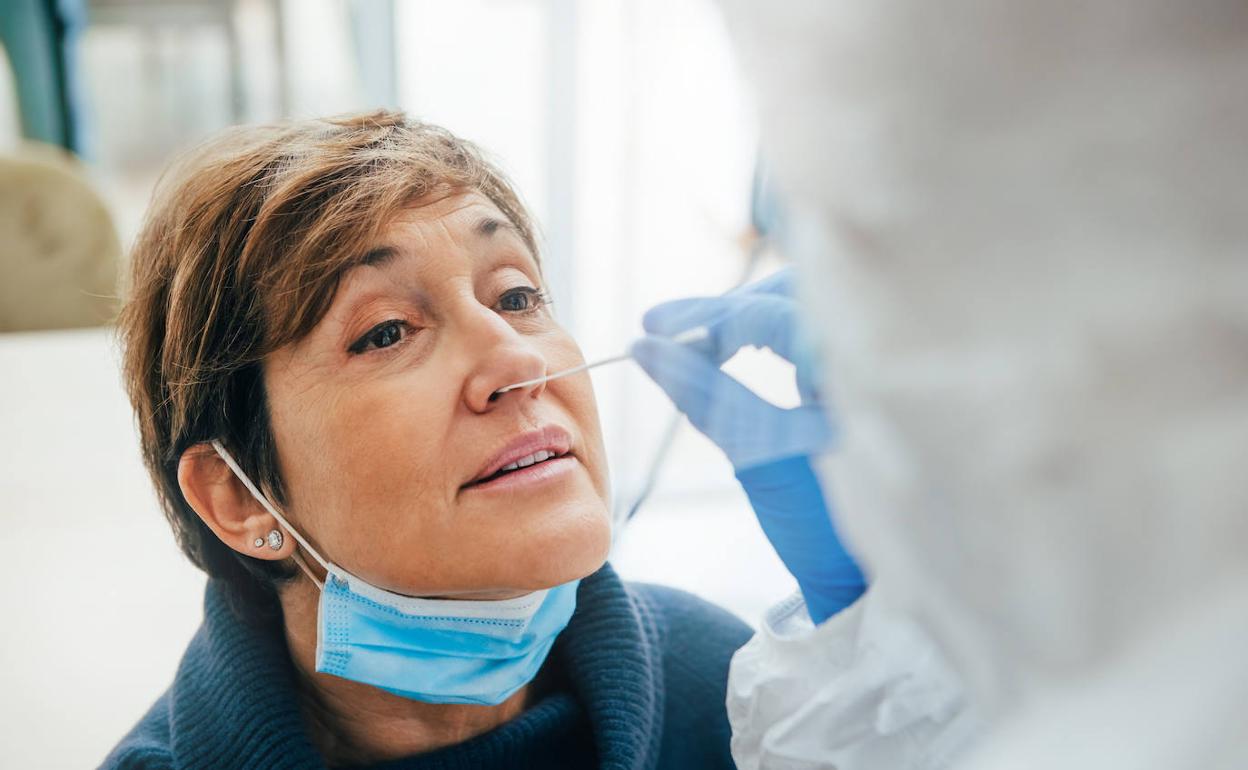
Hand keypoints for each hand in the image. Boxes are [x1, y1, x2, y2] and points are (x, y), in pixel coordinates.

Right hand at [630, 268, 864, 622]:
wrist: (871, 578)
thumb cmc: (823, 525)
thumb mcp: (758, 454)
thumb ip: (702, 392)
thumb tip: (643, 347)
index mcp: (866, 369)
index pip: (776, 312)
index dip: (709, 317)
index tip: (652, 330)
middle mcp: (887, 350)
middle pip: (794, 290)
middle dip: (727, 307)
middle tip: (664, 326)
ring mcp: (883, 360)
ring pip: (804, 303)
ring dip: (746, 314)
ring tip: (690, 336)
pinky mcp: (872, 372)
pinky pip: (816, 326)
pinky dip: (770, 329)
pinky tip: (731, 346)